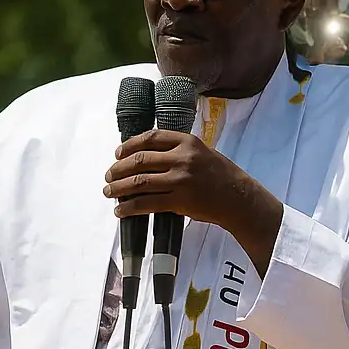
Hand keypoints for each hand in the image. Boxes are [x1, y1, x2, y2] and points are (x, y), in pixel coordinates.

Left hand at [103, 130, 281, 273]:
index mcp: (187, 141)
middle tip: (109, 176)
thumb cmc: (220, 175)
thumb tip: (145, 158)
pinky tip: (120, 211)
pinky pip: (147, 203)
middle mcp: (182, 157)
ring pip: (139, 181)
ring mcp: (181, 179)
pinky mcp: (180, 200)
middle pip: (140, 159)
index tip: (118, 154)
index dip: (128, 145)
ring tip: (109, 192)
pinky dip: (129, 207)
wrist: (239, 198)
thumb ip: (178, 151)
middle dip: (118, 168)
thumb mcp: (202, 152)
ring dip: (118, 188)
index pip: (150, 138)